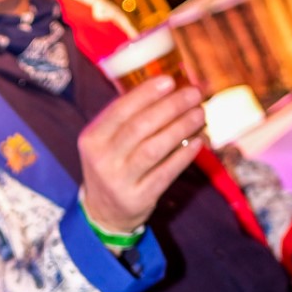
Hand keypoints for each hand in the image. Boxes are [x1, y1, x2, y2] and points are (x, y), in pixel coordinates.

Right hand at [77, 76, 206, 234]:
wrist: (104, 211)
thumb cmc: (113, 164)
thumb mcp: (107, 142)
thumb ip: (129, 118)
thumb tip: (169, 87)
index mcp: (92, 139)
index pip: (119, 110)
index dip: (146, 93)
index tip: (170, 79)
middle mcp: (102, 159)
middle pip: (139, 127)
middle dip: (170, 106)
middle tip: (194, 94)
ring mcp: (119, 181)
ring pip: (154, 148)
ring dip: (181, 127)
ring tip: (200, 114)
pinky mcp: (138, 198)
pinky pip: (166, 172)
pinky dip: (184, 155)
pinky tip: (198, 141)